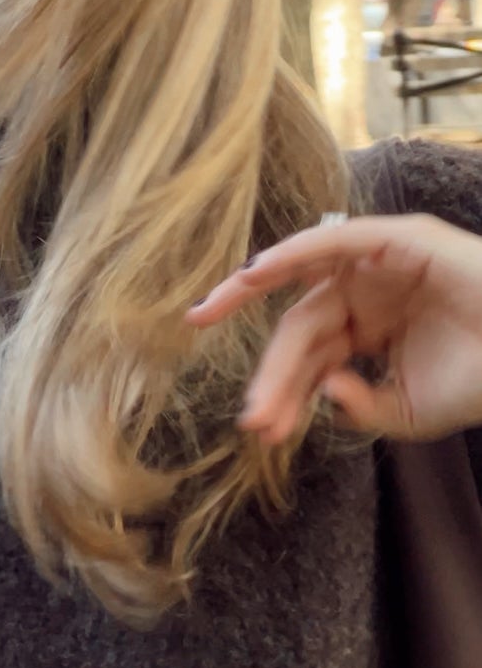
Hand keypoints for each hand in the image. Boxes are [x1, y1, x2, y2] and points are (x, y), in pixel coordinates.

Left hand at [184, 211, 481, 444]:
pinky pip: (335, 241)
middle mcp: (372, 292)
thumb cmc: (477, 383)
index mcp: (369, 328)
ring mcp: (385, 265)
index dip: (282, 389)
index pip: (310, 356)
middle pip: (303, 329)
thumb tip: (321, 395)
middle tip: (254, 421)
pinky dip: (293, 252)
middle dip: (273, 373)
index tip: (257, 427)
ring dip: (256, 303)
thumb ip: (357, 408)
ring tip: (211, 316)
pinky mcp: (401, 241)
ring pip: (309, 289)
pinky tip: (253, 273)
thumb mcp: (403, 412)